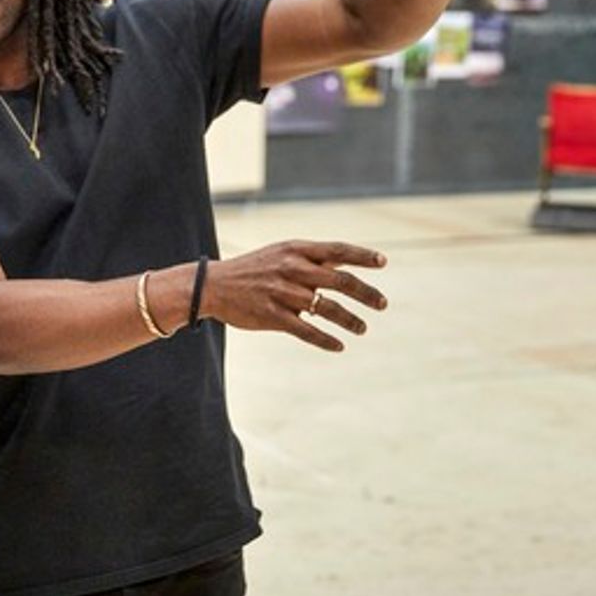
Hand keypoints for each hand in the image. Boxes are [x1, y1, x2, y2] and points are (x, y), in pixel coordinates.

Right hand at [202, 240, 387, 351]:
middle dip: (366, 293)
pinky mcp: (272, 316)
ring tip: (362, 328)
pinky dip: (326, 340)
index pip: (336, 250)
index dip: (362, 256)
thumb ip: (310, 259)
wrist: (212, 285)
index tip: (383, 262)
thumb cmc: (253, 269)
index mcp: (295, 250)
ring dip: (350, 320)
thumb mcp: (280, 254)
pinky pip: (306, 331)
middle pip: (340, 280)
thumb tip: (345, 265)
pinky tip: (339, 345)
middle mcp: (292, 269)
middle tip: (382, 304)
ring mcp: (282, 293)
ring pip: (327, 308)